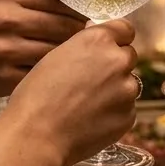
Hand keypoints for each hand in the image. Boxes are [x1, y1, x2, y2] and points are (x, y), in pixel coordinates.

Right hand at [0, 0, 83, 99]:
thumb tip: (74, 1)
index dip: (79, 10)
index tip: (87, 18)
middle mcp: (5, 19)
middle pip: (64, 26)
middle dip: (79, 35)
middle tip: (87, 42)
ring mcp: (4, 50)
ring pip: (57, 52)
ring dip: (69, 57)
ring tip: (74, 59)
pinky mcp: (3, 78)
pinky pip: (42, 75)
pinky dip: (51, 75)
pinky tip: (53, 75)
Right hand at [6, 20, 139, 165]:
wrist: (36, 136)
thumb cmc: (36, 96)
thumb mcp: (54, 56)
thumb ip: (83, 46)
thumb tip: (95, 40)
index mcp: (98, 40)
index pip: (124, 29)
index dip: (116, 39)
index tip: (109, 47)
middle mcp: (118, 61)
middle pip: (128, 56)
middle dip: (114, 65)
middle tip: (90, 81)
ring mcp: (127, 90)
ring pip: (128, 84)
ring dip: (115, 90)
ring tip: (86, 105)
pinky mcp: (128, 116)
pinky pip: (125, 109)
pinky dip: (113, 113)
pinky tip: (90, 120)